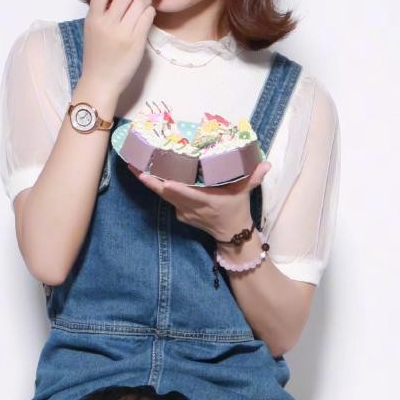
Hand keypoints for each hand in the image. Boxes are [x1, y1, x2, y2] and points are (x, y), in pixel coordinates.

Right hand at [80, 0, 155, 113]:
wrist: (100, 81)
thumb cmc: (97, 55)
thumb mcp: (92, 29)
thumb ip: (102, 11)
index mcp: (93, 18)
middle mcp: (107, 23)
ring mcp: (122, 32)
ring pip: (140, 3)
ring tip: (144, 3)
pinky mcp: (136, 41)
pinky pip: (148, 17)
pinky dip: (150, 12)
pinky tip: (148, 15)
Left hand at [132, 159, 272, 243]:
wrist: (231, 235)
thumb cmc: (237, 210)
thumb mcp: (246, 193)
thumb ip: (254, 177)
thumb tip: (265, 164)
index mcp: (204, 200)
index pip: (183, 192)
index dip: (168, 185)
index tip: (154, 174)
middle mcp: (190, 207)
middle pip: (164, 192)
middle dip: (148, 179)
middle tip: (133, 164)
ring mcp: (183, 211)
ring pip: (162, 195)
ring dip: (149, 181)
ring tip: (135, 165)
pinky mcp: (180, 213)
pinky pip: (167, 199)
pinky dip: (159, 187)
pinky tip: (150, 174)